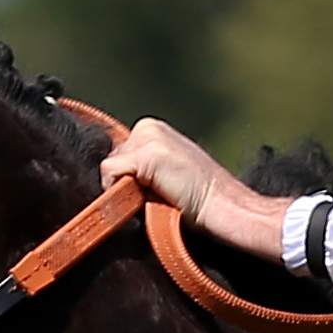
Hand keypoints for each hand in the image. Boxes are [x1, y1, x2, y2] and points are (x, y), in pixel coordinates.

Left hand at [100, 114, 230, 222]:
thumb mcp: (168, 170)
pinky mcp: (145, 154)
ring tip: (158, 195)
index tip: (154, 189)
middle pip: (112, 159)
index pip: (120, 153)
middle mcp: (148, 127)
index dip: (129, 177)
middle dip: (127, 181)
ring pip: (110, 168)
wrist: (222, 205)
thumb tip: (114, 180)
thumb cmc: (200, 197)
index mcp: (153, 128)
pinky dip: (121, 192)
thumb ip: (143, 166)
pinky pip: (110, 175)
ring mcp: (146, 138)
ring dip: (126, 189)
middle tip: (159, 193)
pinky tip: (152, 197)